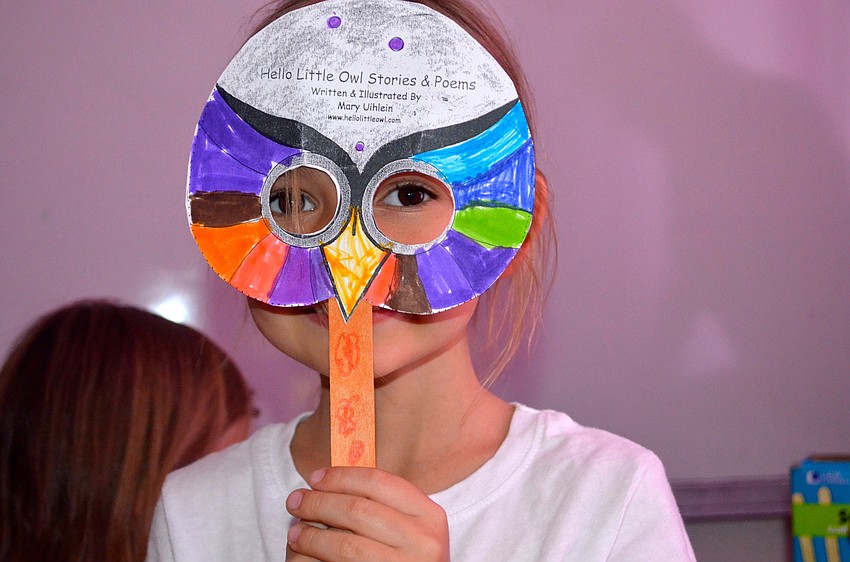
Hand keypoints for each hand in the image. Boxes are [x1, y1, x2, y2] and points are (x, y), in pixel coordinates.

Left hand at [284, 467, 449, 561]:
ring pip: (346, 545)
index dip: (342, 477)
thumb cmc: (406, 556)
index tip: (315, 478)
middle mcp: (423, 542)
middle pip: (359, 510)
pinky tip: (303, 552)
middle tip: (296, 500)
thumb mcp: (407, 527)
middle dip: (319, 503)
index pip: (378, 482)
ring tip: (294, 531)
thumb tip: (329, 480)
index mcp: (429, 515)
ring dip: (312, 535)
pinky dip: (317, 557)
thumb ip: (380, 504)